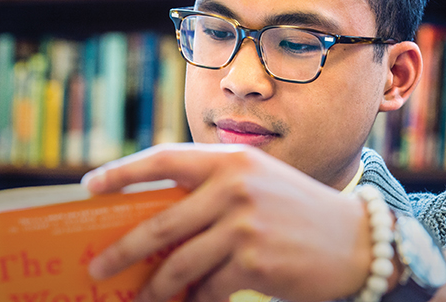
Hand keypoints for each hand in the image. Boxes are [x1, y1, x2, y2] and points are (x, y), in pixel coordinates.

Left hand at [83, 143, 372, 301]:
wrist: (356, 240)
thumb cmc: (293, 211)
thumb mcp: (253, 184)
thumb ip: (208, 194)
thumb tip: (153, 227)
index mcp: (228, 159)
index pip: (162, 158)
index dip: (122, 171)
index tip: (89, 186)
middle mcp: (233, 185)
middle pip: (160, 222)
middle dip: (122, 250)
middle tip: (97, 267)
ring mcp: (244, 222)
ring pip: (179, 263)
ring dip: (153, 287)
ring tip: (138, 299)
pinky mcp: (255, 260)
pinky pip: (208, 288)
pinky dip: (196, 300)